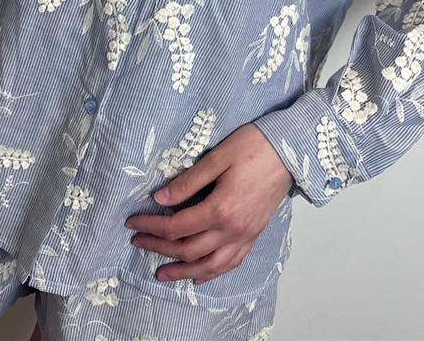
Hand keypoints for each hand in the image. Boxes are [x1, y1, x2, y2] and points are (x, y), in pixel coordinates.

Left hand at [124, 122, 294, 285]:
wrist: (290, 151)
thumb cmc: (253, 147)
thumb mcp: (217, 157)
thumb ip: (188, 182)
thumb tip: (160, 199)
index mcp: (220, 209)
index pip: (177, 226)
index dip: (152, 226)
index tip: (133, 222)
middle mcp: (233, 230)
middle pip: (189, 249)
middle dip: (159, 248)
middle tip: (138, 242)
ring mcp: (245, 235)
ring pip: (210, 265)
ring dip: (183, 272)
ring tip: (162, 274)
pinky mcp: (254, 234)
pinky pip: (231, 263)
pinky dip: (213, 273)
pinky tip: (200, 276)